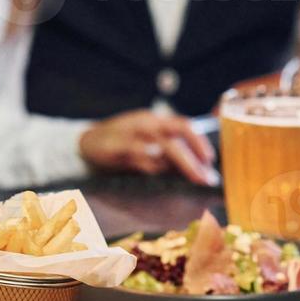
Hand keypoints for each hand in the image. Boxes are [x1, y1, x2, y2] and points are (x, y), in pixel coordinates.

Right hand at [79, 110, 219, 185]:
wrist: (88, 143)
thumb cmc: (123, 145)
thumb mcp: (147, 143)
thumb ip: (167, 154)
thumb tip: (197, 171)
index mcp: (157, 121)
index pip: (184, 126)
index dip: (199, 142)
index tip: (211, 160)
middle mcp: (146, 123)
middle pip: (176, 136)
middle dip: (193, 159)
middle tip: (206, 178)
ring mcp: (130, 132)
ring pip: (159, 145)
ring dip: (177, 164)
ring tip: (192, 179)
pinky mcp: (115, 145)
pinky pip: (135, 151)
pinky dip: (149, 159)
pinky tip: (160, 169)